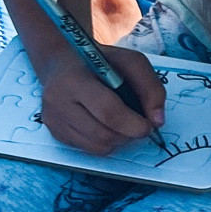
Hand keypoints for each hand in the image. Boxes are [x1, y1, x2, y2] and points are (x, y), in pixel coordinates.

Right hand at [39, 44, 166, 155]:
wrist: (62, 63)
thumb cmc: (100, 62)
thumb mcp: (130, 62)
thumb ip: (150, 87)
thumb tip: (157, 121)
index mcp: (74, 79)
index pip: (107, 111)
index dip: (133, 124)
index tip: (149, 126)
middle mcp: (57, 101)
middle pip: (102, 134)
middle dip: (128, 135)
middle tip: (140, 127)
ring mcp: (53, 119)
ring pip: (96, 146)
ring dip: (119, 141)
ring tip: (124, 125)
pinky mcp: (55, 132)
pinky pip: (88, 149)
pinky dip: (104, 143)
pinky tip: (107, 126)